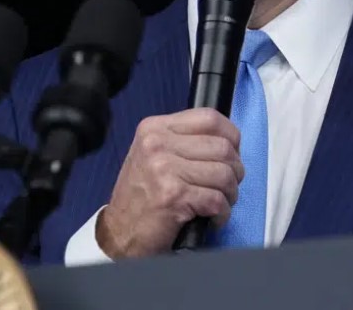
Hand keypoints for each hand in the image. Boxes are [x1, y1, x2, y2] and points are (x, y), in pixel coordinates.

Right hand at [95, 107, 243, 257]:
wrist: (117, 234)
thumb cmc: (141, 196)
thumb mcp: (154, 154)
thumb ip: (185, 141)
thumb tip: (228, 141)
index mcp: (155, 128)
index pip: (210, 118)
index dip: (231, 137)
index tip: (232, 153)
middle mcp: (157, 143)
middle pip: (222, 147)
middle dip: (235, 170)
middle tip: (228, 185)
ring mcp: (163, 169)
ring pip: (224, 173)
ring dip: (230, 193)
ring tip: (221, 202)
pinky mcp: (173, 196)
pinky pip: (216, 199)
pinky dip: (223, 212)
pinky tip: (213, 218)